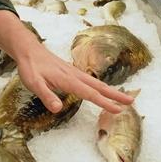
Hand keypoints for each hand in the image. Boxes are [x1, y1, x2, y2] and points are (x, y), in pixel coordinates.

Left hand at [0, 12, 133, 113]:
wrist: (29, 50)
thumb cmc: (30, 68)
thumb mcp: (33, 83)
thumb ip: (46, 95)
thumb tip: (57, 109)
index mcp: (68, 80)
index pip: (90, 94)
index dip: (104, 103)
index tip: (118, 110)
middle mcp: (75, 76)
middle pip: (99, 87)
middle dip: (115, 95)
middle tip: (131, 102)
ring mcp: (75, 73)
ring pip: (97, 84)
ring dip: (111, 91)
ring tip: (124, 98)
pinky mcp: (72, 73)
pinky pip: (91, 82)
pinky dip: (102, 88)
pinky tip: (104, 91)